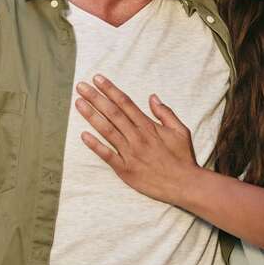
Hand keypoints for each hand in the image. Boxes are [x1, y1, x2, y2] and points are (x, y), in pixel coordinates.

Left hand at [74, 75, 199, 205]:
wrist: (185, 185)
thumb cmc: (182, 158)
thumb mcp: (180, 130)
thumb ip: (165, 113)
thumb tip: (152, 97)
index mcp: (149, 127)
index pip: (125, 103)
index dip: (110, 90)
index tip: (97, 79)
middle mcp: (137, 137)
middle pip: (113, 113)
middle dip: (95, 98)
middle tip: (81, 86)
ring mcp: (130, 153)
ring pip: (107, 130)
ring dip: (92, 116)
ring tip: (78, 103)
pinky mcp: (126, 170)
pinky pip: (107, 155)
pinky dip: (95, 145)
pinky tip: (83, 135)